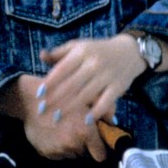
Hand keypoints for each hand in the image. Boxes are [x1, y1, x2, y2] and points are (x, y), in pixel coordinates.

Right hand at [0, 74, 108, 161]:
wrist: (30, 99)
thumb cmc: (61, 94)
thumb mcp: (86, 96)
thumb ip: (105, 108)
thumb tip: (112, 122)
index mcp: (85, 131)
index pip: (100, 154)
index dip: (100, 148)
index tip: (97, 144)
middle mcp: (72, 144)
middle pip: (85, 153)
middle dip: (83, 143)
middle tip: (76, 128)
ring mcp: (58, 149)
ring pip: (71, 153)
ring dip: (70, 145)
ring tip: (63, 128)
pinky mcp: (45, 153)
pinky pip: (58, 154)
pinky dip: (57, 146)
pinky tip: (53, 132)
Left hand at [35, 35, 145, 159]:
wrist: (128, 52)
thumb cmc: (97, 51)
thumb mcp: (79, 46)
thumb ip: (59, 53)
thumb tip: (42, 55)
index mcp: (82, 51)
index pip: (62, 69)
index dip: (50, 83)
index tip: (38, 94)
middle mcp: (94, 63)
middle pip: (71, 84)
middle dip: (55, 99)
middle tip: (43, 110)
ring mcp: (107, 75)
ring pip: (85, 95)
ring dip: (70, 108)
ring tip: (57, 118)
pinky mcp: (118, 87)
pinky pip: (105, 102)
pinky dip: (95, 112)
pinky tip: (85, 121)